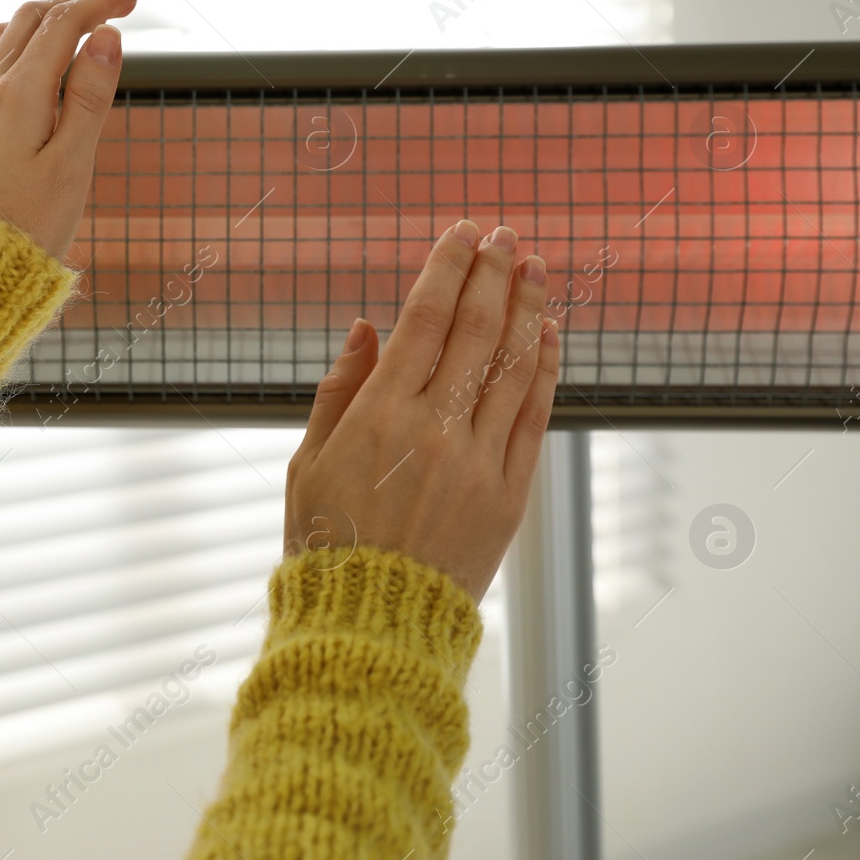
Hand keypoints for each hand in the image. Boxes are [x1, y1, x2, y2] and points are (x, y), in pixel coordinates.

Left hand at [0, 0, 143, 260]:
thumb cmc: (26, 228)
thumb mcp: (72, 165)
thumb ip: (89, 98)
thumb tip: (105, 37)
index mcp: (18, 95)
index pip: (65, 24)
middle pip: (32, 18)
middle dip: (77, 1)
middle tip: (119, 1)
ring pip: (5, 35)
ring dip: (46, 19)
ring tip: (83, 26)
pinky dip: (22, 44)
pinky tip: (40, 65)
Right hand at [284, 222, 561, 600]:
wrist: (372, 627)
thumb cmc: (326, 545)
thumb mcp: (309, 463)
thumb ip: (340, 389)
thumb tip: (369, 327)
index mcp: (379, 416)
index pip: (424, 319)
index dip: (447, 268)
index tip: (461, 233)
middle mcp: (436, 429)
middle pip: (475, 330)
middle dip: (493, 273)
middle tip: (505, 234)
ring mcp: (480, 462)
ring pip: (513, 365)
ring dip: (527, 308)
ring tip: (535, 267)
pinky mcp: (510, 496)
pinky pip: (533, 417)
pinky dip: (545, 370)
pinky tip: (549, 333)